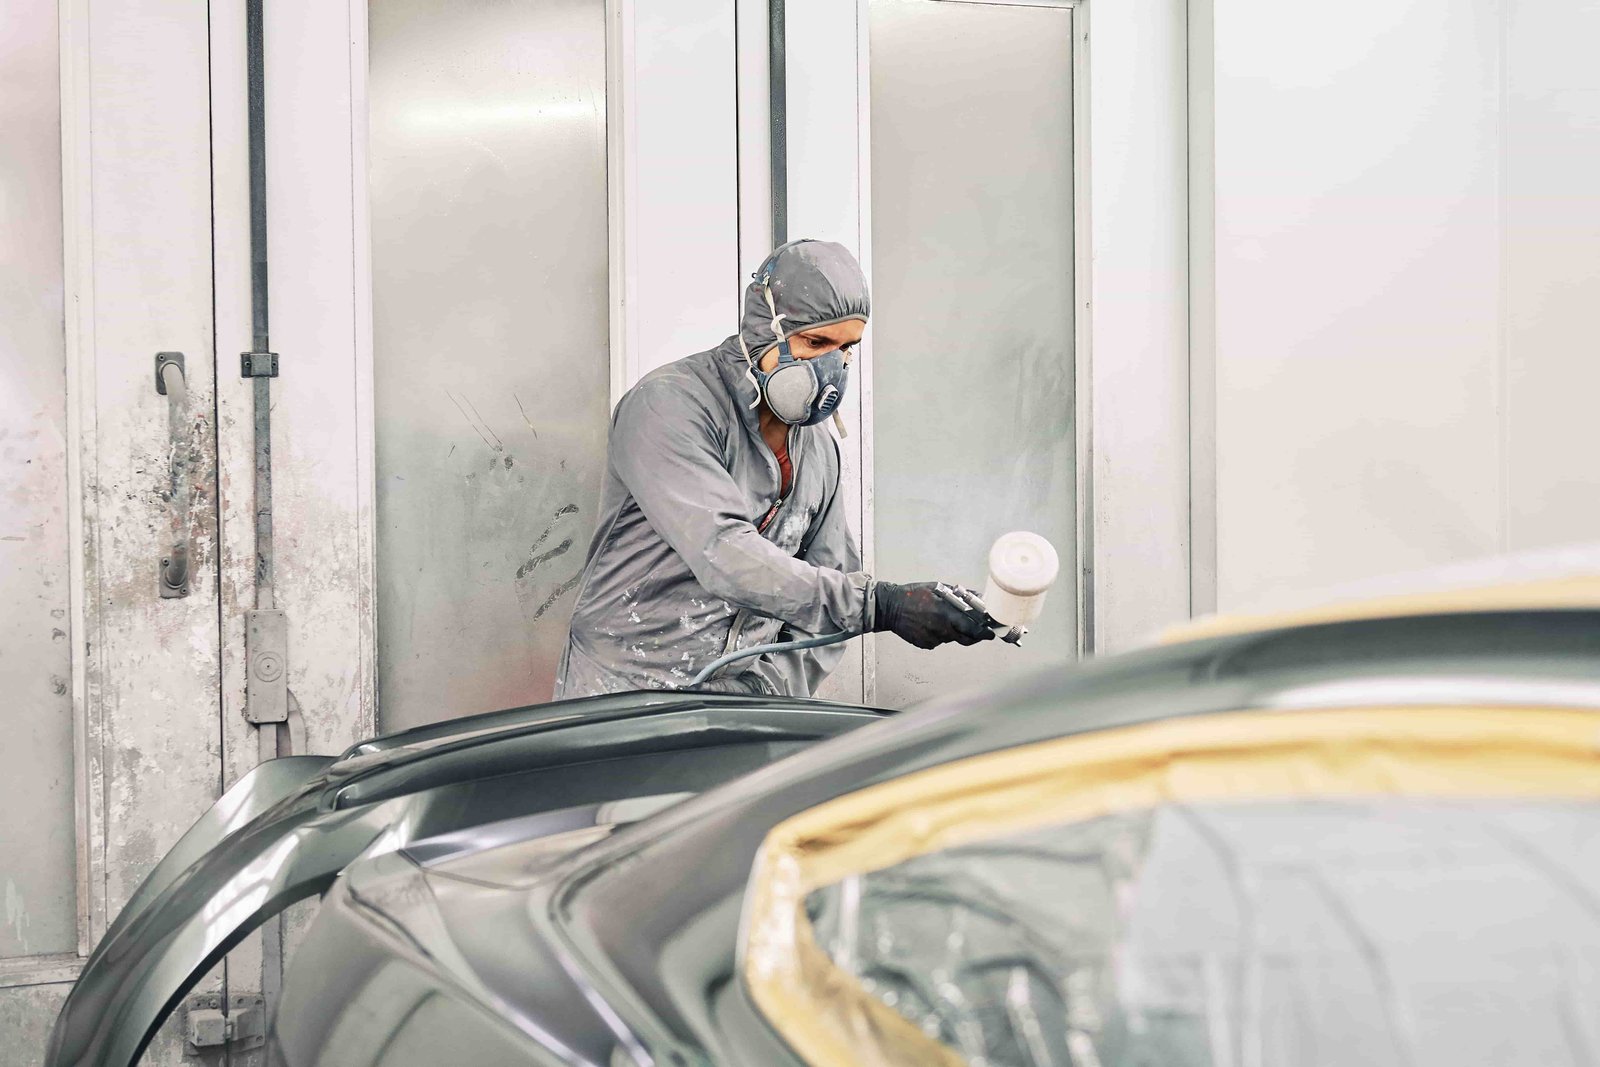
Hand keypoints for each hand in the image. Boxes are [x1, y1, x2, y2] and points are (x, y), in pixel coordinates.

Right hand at [872, 581, 996, 649]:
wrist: (890, 608)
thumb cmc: (913, 595)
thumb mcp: (938, 589)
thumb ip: (959, 596)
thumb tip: (977, 598)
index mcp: (946, 613)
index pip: (972, 628)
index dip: (984, 633)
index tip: (991, 633)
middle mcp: (941, 629)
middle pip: (966, 638)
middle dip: (974, 636)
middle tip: (978, 631)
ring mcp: (933, 639)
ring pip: (951, 638)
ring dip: (953, 631)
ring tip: (942, 619)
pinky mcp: (925, 644)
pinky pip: (939, 641)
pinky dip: (940, 634)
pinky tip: (930, 624)